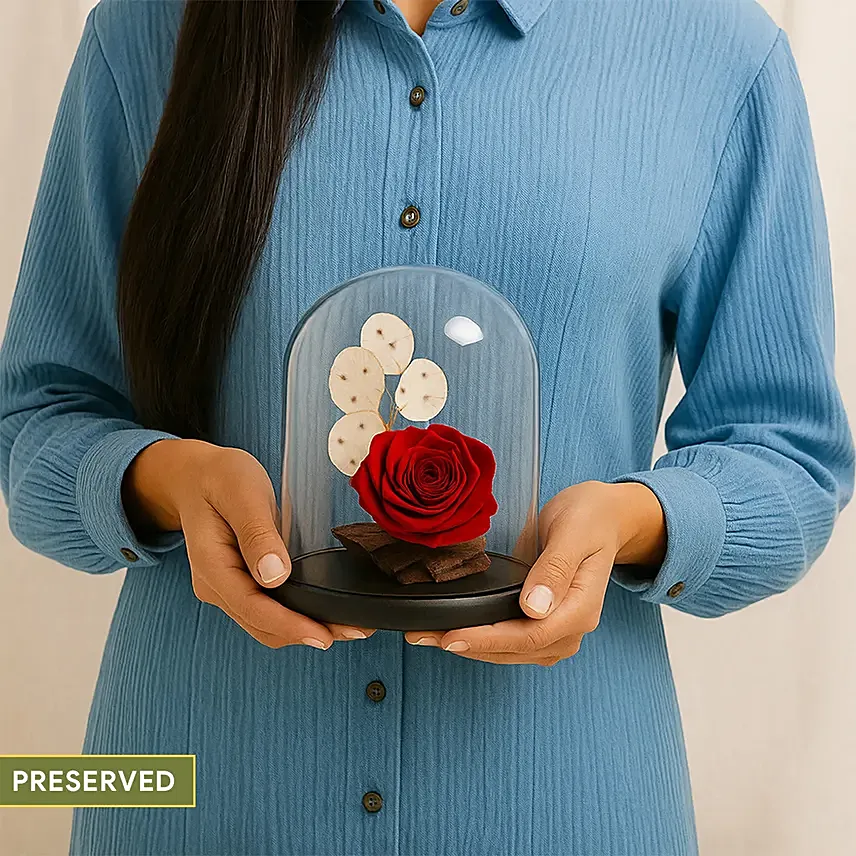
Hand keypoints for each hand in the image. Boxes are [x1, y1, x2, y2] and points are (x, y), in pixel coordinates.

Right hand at [122, 438, 375, 648]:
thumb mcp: (241, 493)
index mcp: (212, 565)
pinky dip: (294, 616)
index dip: (289, 625)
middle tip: (353, 631)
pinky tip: (321, 611)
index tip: (324, 635)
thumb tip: (275, 575)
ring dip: (302, 629)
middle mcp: (216, 584)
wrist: (195, 475)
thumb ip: (257, 533)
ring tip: (345, 626)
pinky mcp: (239, 583)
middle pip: (262, 624)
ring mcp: (226, 587)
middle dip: (305, 633)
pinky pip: (267, 609)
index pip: (252, 608)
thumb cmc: (218, 477)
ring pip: (266, 623)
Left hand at [404, 480, 665, 664]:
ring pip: (510, 652)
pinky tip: (454, 629)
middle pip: (516, 650)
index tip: (452, 634)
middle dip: (469, 646)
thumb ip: (555, 568)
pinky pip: (510, 640)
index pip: (530, 636)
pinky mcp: (542, 622)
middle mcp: (571, 626)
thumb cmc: (588, 517)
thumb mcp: (573, 532)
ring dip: (470, 647)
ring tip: (427, 636)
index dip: (488, 639)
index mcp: (581, 607)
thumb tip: (534, 607)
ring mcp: (557, 628)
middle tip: (422, 635)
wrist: (601, 515)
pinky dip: (481, 639)